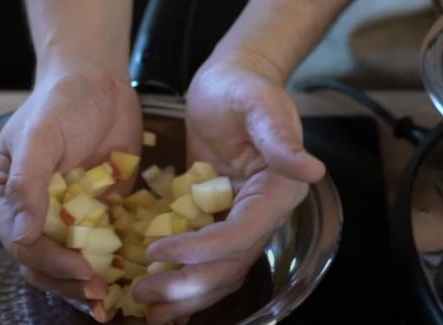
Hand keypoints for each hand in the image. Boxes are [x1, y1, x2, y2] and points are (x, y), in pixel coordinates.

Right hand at [0, 62, 141, 322]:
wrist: (99, 83)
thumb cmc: (60, 103)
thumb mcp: (39, 137)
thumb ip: (27, 185)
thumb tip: (21, 237)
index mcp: (8, 197)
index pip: (22, 244)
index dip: (50, 261)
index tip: (81, 269)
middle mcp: (35, 212)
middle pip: (44, 262)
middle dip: (69, 281)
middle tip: (100, 293)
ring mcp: (68, 214)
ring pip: (71, 260)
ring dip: (88, 281)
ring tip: (110, 295)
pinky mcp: (98, 211)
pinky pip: (102, 244)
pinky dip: (112, 262)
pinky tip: (129, 275)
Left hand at [133, 59, 324, 323]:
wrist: (228, 84)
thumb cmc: (240, 87)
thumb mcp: (256, 102)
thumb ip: (279, 135)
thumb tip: (312, 169)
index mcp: (277, 190)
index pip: (241, 235)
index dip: (202, 250)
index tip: (156, 251)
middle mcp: (263, 213)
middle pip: (230, 264)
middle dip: (187, 284)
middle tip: (143, 293)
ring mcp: (240, 218)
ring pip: (219, 270)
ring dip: (184, 292)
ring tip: (145, 305)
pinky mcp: (219, 217)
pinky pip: (204, 255)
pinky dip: (183, 275)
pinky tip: (156, 289)